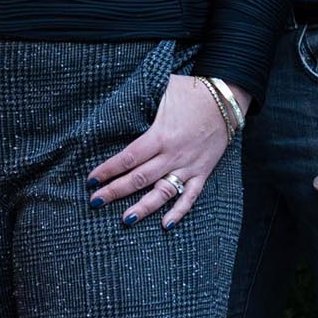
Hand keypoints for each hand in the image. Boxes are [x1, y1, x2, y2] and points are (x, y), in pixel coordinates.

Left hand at [89, 75, 234, 228]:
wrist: (225, 98)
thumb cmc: (190, 93)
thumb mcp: (162, 96)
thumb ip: (143, 110)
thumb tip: (119, 111)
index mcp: (159, 136)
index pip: (128, 158)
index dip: (108, 170)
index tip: (91, 180)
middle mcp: (173, 154)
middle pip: (140, 178)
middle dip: (115, 191)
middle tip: (96, 202)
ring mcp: (189, 165)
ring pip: (163, 191)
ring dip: (144, 207)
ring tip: (126, 220)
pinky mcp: (203, 171)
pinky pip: (191, 196)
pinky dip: (179, 211)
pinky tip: (166, 225)